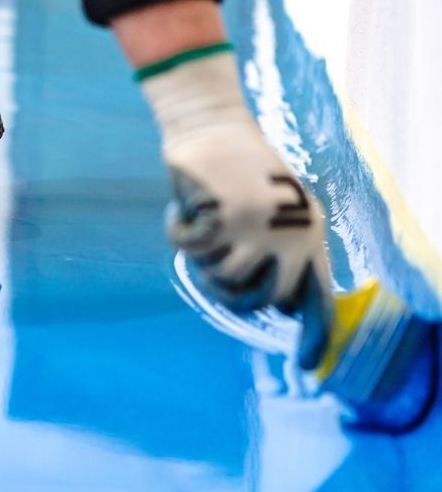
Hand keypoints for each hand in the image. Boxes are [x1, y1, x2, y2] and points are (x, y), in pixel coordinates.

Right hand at [165, 129, 332, 368]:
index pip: (316, 298)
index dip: (313, 335)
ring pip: (219, 278)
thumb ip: (280, 251)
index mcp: (308, 234)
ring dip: (200, 258)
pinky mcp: (221, 218)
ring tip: (200, 229)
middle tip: (210, 268)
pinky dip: (177, 231)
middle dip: (226, 292)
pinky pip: (188, 249)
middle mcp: (289, 235)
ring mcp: (256, 228)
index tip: (305, 367)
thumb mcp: (277, 209)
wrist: (212, 124)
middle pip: (258, 301)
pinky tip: (183, 209)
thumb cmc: (240, 170)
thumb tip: (277, 304)